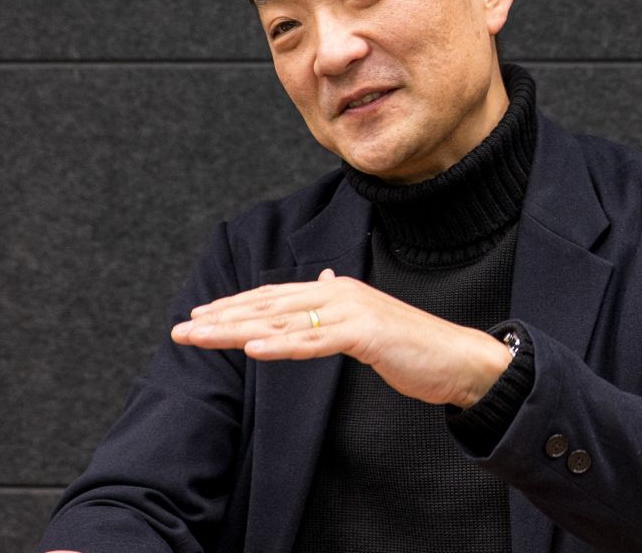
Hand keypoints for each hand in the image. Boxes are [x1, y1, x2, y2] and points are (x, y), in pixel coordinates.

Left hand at [171, 269, 510, 407]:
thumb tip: (326, 281)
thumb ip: (343, 305)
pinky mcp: (366, 334)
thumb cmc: (414, 346)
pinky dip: (280, 345)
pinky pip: (315, 341)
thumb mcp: (370, 322)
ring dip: (236, 330)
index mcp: (336, 291)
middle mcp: (338, 293)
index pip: (274, 297)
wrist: (459, 359)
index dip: (235, 306)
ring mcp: (352, 312)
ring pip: (282, 321)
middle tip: (181, 328)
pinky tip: (251, 348)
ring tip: (200, 336)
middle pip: (268, 305)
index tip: (200, 316)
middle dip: (221, 317)